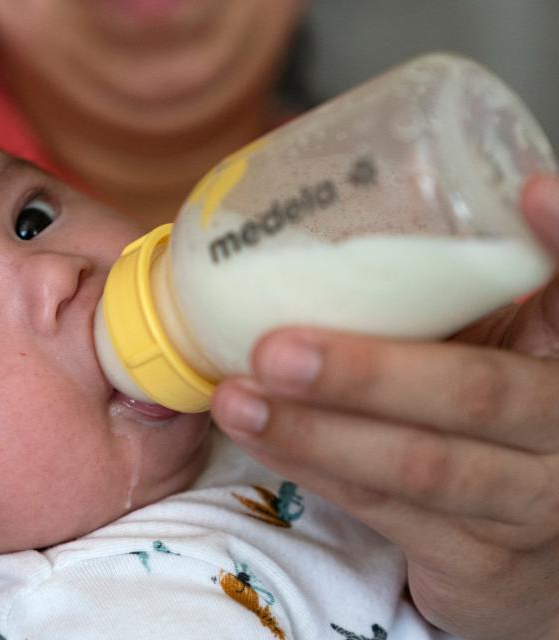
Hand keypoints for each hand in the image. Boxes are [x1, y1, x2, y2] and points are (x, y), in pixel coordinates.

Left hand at [210, 174, 558, 639]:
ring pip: (421, 465)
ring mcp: (531, 502)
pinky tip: (258, 436)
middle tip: (274, 349)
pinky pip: (385, 510)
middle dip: (369, 372)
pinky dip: (314, 469)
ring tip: (238, 398)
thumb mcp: (491, 348)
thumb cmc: (487, 420)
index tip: (530, 190)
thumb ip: (446, 299)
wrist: (527, 554)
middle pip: (478, 393)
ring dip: (317, 431)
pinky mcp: (481, 560)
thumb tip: (329, 216)